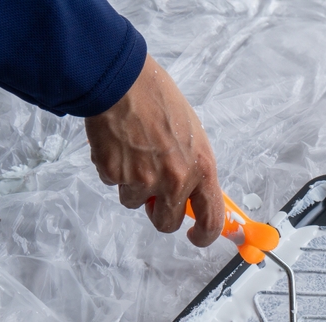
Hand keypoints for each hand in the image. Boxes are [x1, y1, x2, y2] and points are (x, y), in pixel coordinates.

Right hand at [84, 54, 223, 246]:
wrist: (123, 82)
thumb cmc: (160, 102)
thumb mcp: (194, 137)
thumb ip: (195, 170)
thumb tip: (195, 198)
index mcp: (202, 169)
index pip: (211, 220)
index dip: (203, 235)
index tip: (195, 236)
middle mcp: (175, 179)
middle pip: (167, 222)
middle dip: (159, 213)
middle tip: (154, 193)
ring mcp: (143, 179)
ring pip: (135, 203)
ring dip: (134, 186)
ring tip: (134, 153)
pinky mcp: (115, 174)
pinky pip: (114, 184)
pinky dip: (115, 170)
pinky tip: (119, 146)